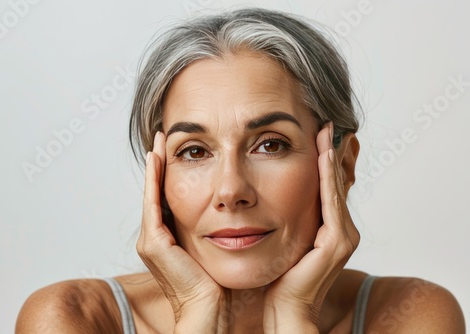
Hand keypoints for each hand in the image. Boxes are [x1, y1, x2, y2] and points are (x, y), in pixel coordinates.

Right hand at [136, 131, 227, 332]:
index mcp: (167, 241)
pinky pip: (153, 203)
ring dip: (155, 167)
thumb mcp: (215, 250)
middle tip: (162, 139)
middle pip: (156, 193)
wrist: (209, 311)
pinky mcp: (153, 243)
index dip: (169, 175)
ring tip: (159, 142)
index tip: (174, 152)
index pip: (166, 200)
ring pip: (151, 194)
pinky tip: (158, 158)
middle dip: (159, 165)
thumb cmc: (216, 287)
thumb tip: (235, 215)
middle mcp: (154, 239)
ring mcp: (150, 241)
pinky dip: (154, 180)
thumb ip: (216, 232)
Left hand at [263, 122, 359, 331]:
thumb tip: (273, 198)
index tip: (319, 135)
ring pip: (337, 188)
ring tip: (326, 132)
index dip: (325, 161)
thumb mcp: (286, 240)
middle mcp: (343, 230)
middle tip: (327, 124)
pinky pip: (331, 202)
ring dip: (331, 158)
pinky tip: (323, 157)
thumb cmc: (280, 277)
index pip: (329, 187)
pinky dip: (327, 177)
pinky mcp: (337, 243)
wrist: (284, 308)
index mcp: (331, 230)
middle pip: (337, 183)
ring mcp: (344, 236)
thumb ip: (289, 218)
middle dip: (332, 153)